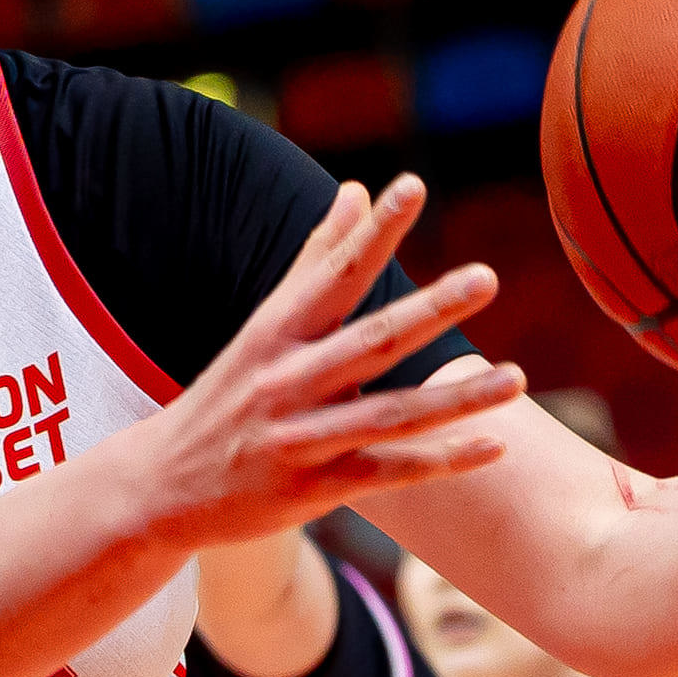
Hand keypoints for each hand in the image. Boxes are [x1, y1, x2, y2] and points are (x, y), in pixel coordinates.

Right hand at [136, 176, 522, 554]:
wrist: (160, 487)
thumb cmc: (226, 396)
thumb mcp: (262, 328)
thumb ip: (314, 259)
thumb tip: (355, 189)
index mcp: (275, 333)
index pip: (332, 273)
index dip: (372, 231)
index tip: (411, 185)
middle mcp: (285, 382)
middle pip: (369, 343)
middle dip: (428, 310)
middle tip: (486, 277)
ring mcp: (298, 440)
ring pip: (389, 415)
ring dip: (456, 399)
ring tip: (517, 377)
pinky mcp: (311, 491)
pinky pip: (389, 473)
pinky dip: (442, 461)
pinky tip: (496, 443)